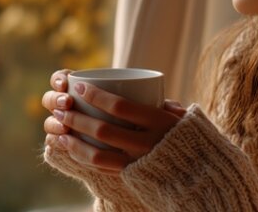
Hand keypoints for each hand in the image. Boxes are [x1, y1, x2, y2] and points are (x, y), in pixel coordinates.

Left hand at [42, 69, 186, 174]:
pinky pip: (100, 167)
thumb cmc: (185, 134)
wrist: (198, 170)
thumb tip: (138, 83)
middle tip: (61, 107)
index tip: (79, 86)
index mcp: (159, 122)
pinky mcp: (130, 175)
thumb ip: (159, 101)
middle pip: (103, 130)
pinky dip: (80, 156)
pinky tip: (68, 146)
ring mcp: (137, 162)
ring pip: (97, 153)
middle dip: (76, 117)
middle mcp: (147, 143)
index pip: (120, 106)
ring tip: (59, 128)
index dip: (96, 96)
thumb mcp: (179, 115)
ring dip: (73, 139)